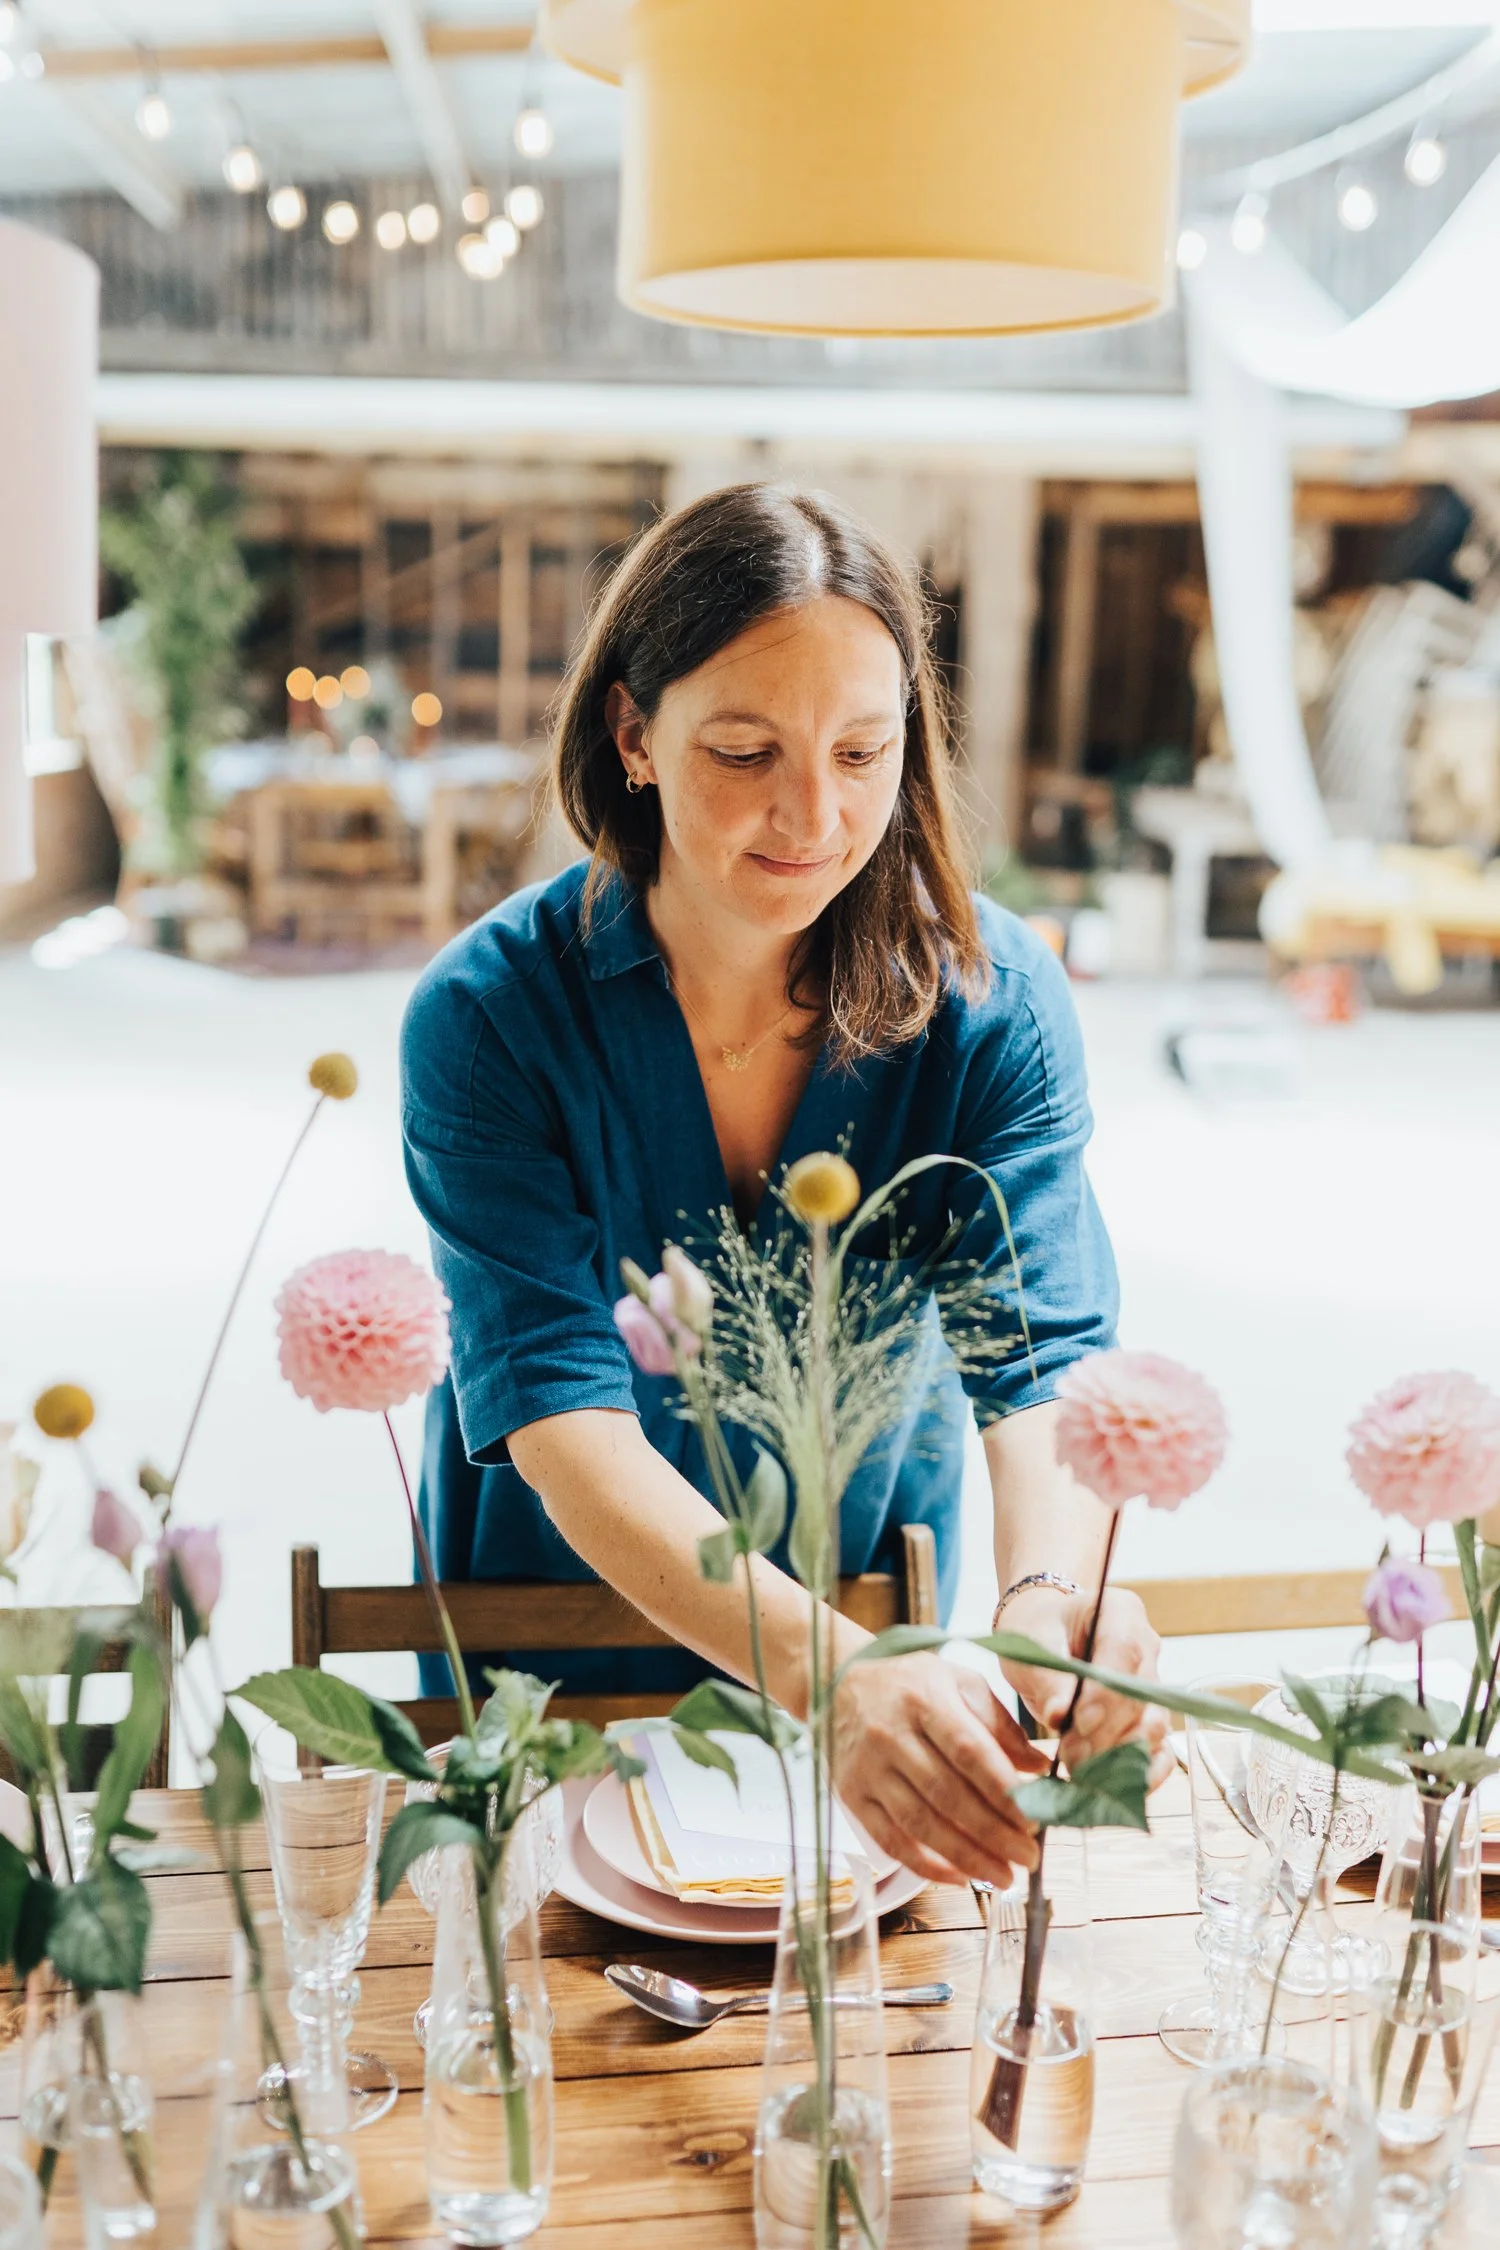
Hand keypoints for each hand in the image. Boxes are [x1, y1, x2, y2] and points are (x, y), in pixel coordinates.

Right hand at [832, 1651, 1046, 1888]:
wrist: (836, 1682)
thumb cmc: (908, 1683)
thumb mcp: (956, 1681)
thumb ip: (999, 1722)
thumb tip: (1040, 1765)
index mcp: (924, 1699)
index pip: (969, 1750)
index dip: (1002, 1790)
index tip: (1032, 1819)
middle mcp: (891, 1733)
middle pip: (947, 1793)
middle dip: (993, 1832)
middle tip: (1028, 1857)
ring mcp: (868, 1768)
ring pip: (921, 1822)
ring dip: (966, 1856)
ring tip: (1004, 1876)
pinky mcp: (852, 1795)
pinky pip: (890, 1839)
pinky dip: (925, 1865)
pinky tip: (959, 1878)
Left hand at [997, 1584, 1170, 1787]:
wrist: (1045, 1638)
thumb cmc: (1038, 1633)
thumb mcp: (1031, 1645)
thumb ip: (1048, 1676)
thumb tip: (1061, 1715)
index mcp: (1120, 1612)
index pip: (1124, 1650)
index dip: (1106, 1691)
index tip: (1079, 1722)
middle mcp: (1147, 1646)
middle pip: (1141, 1695)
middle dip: (1105, 1732)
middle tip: (1069, 1756)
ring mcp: (1153, 1685)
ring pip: (1152, 1726)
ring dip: (1117, 1755)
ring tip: (1078, 1770)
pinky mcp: (1150, 1719)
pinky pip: (1160, 1750)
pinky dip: (1143, 1774)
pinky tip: (1120, 1791)